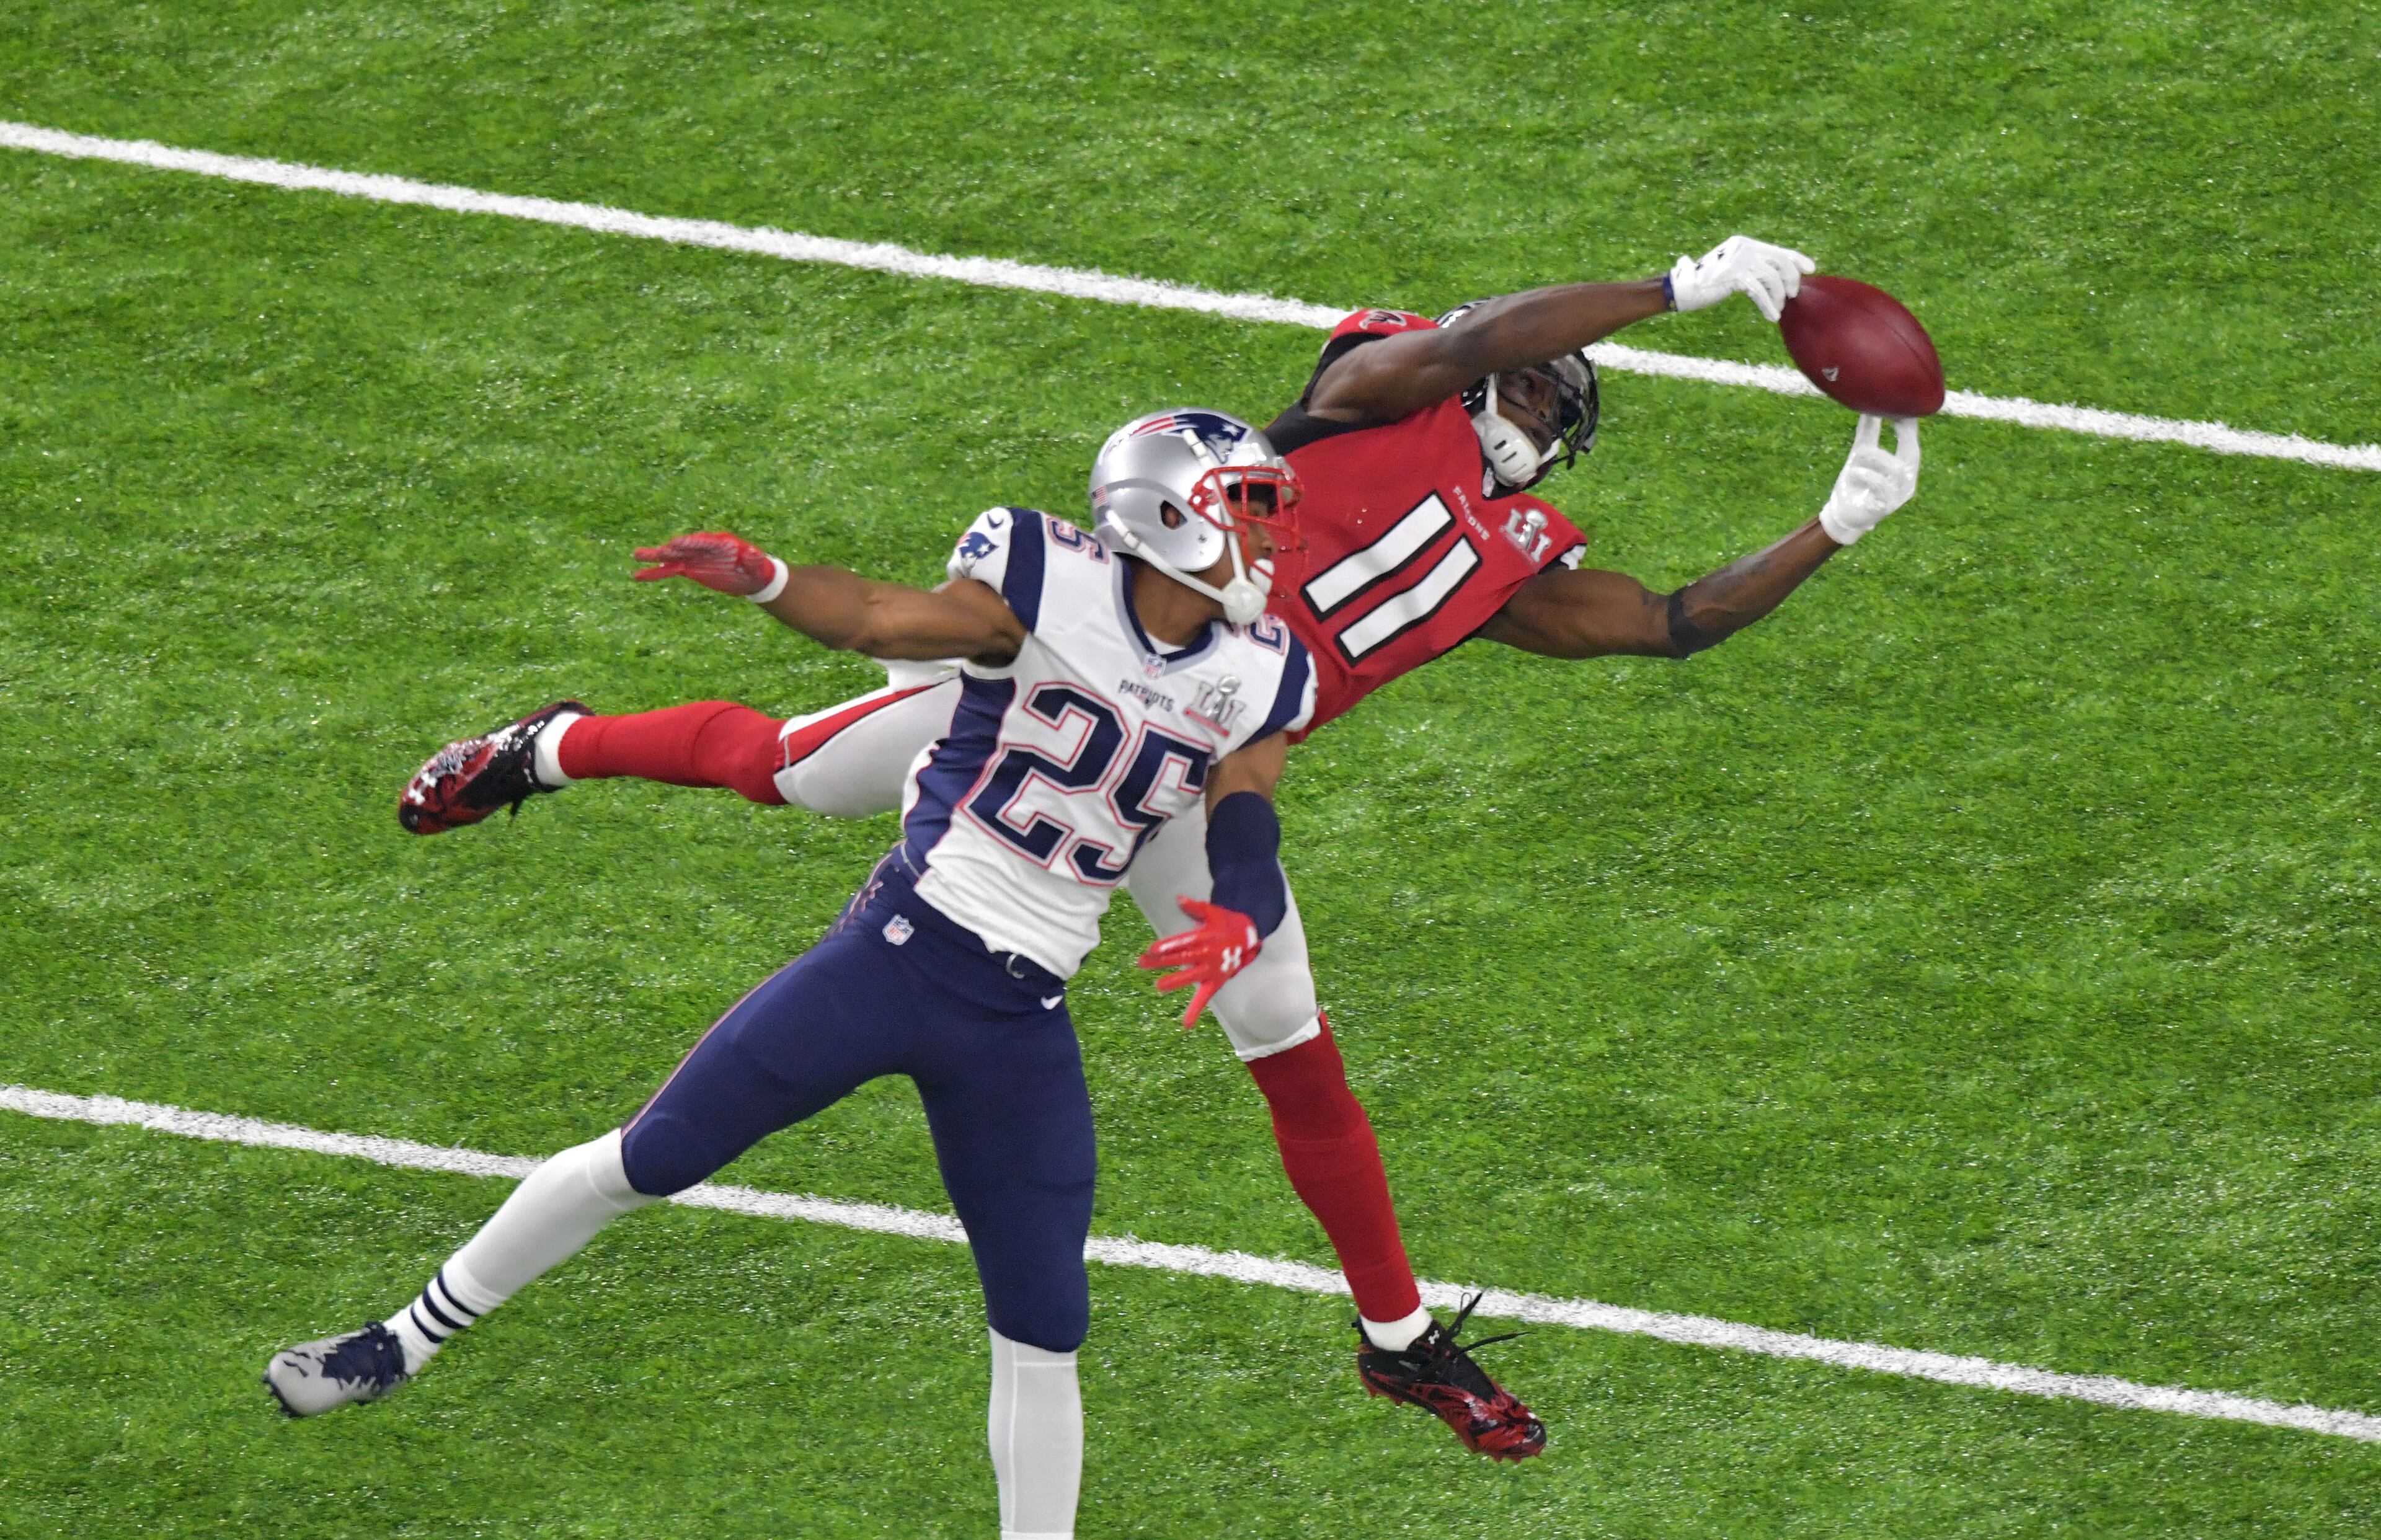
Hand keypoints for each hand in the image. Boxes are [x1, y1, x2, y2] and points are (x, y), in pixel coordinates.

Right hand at [632, 532, 784, 596]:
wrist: (751, 576)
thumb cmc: (756, 568)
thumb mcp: (757, 565)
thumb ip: (754, 559)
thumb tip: (753, 554)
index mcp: (720, 543)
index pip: (702, 542)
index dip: (689, 543)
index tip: (674, 544)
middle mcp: (704, 548)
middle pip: (684, 548)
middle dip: (668, 549)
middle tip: (651, 551)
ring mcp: (695, 557)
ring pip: (672, 557)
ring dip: (655, 557)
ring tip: (636, 555)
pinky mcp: (690, 568)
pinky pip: (670, 570)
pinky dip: (656, 573)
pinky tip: (638, 576)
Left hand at [1136, 897, 1261, 1028]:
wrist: (1249, 937)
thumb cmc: (1225, 922)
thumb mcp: (1213, 912)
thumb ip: (1195, 908)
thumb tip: (1178, 898)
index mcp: (1205, 937)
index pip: (1183, 942)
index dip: (1168, 946)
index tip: (1152, 949)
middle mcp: (1207, 955)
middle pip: (1182, 959)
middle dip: (1161, 962)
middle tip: (1142, 963)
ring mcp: (1212, 970)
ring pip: (1191, 978)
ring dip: (1175, 982)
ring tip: (1159, 986)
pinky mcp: (1216, 982)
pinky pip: (1204, 998)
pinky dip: (1195, 1011)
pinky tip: (1185, 1024)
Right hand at [1667, 235, 1815, 322]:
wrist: (1682, 289)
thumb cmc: (1707, 284)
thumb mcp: (1733, 271)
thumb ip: (1754, 269)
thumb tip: (1781, 279)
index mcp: (1745, 244)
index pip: (1778, 250)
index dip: (1797, 259)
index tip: (1811, 268)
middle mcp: (1744, 247)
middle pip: (1780, 262)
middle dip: (1791, 280)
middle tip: (1791, 296)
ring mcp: (1739, 260)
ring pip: (1772, 278)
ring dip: (1778, 297)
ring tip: (1777, 309)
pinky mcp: (1734, 275)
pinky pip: (1760, 292)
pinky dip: (1768, 305)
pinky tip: (1772, 316)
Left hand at [1818, 415, 1920, 544]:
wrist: (1841, 513)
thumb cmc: (1854, 483)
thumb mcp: (1859, 455)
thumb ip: (1867, 433)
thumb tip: (1870, 408)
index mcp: (1904, 469)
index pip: (1912, 444)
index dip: (1909, 426)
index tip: (1903, 407)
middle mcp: (1907, 483)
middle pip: (1913, 455)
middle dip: (1904, 434)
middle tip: (1891, 416)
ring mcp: (1898, 497)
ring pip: (1896, 469)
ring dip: (1875, 457)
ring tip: (1857, 454)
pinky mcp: (1885, 508)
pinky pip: (1881, 486)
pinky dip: (1866, 475)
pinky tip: (1852, 472)